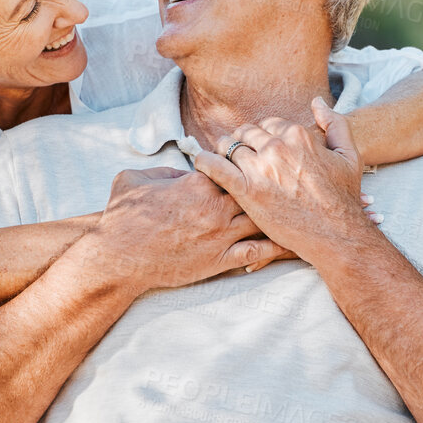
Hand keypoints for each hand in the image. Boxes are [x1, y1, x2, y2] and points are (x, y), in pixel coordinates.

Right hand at [85, 166, 289, 289]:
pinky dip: (277, 248)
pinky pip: (257, 252)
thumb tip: (180, 170)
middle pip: (257, 190)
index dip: (247, 163)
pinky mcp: (219, 260)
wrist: (118, 257)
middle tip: (291, 183)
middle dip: (274, 185)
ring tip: (305, 212)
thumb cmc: (123, 217)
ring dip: (282, 215)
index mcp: (198, 183)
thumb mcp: (135, 179)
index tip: (257, 162)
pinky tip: (292, 245)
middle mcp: (215, 207)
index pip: (234, 166)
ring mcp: (220, 235)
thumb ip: (163, 170)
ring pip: (262, 219)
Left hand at [192, 98, 370, 265]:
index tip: (262, 148)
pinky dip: (204, 162)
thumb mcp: (349, 154)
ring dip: (223, 151)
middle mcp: (277, 147)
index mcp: (298, 134)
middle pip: (246, 132)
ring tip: (222, 160)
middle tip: (241, 156)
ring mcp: (260, 168)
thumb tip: (317, 101)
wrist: (336, 234)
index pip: (267, 123)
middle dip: (242, 142)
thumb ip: (335, 123)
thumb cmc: (344, 197)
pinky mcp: (246, 190)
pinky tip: (201, 163)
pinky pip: (215, 167)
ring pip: (228, 146)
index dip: (263, 135)